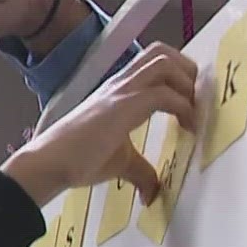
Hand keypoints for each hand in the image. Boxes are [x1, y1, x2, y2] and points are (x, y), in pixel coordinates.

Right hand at [0, 42, 198, 207]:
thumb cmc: (75, 161)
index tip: (191, 103)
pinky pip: (164, 94)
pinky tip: (188, 128)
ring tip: (194, 111)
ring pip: (164, 63)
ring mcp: (121, 92)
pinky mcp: (123, 107)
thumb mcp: (119, 163)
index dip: (178, 76)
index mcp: (118, 92)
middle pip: (161, 52)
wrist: (49, 164)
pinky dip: (183, 107)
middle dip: (187, 71)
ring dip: (186, 83)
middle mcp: (120, 84)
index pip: (153, 63)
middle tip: (197, 100)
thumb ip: (141, 173)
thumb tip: (152, 194)